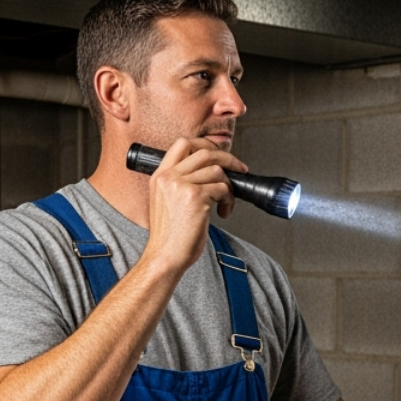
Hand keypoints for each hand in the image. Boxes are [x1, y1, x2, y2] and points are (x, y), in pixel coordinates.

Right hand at [143, 137, 243, 274]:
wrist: (165, 256)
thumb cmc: (170, 236)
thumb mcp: (167, 201)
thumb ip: (181, 183)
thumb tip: (210, 171)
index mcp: (160, 176)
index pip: (182, 144)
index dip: (205, 144)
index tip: (219, 154)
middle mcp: (168, 177)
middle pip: (205, 152)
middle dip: (228, 159)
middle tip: (239, 170)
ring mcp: (181, 185)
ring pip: (217, 171)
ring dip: (228, 188)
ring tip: (224, 204)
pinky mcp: (195, 196)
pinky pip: (222, 188)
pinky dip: (228, 200)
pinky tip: (222, 213)